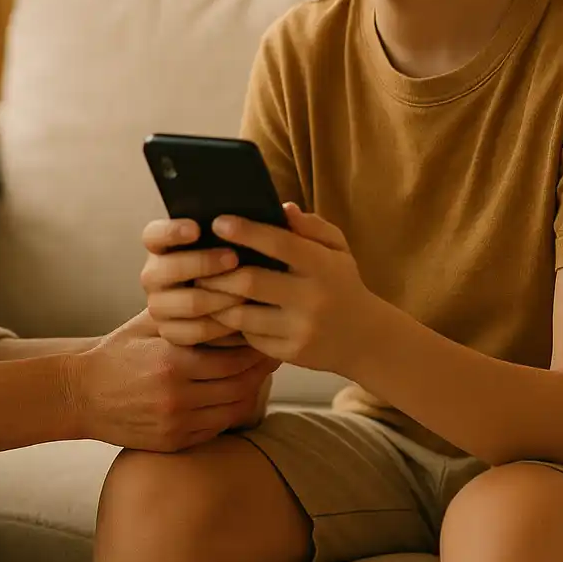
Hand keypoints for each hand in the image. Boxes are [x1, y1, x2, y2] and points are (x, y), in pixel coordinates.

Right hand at [69, 309, 277, 451]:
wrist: (81, 396)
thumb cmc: (117, 353)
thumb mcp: (146, 325)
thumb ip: (183, 311)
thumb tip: (221, 289)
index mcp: (173, 362)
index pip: (234, 358)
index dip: (257, 348)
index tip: (267, 333)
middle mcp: (178, 396)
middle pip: (241, 385)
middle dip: (262, 369)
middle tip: (274, 351)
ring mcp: (176, 423)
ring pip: (233, 410)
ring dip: (251, 391)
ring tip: (259, 373)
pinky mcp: (174, 442)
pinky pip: (216, 429)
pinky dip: (230, 411)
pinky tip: (235, 394)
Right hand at [140, 218, 246, 346]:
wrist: (218, 303)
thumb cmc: (223, 263)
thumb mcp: (217, 242)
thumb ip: (220, 231)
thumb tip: (234, 217)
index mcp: (158, 246)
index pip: (154, 235)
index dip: (172, 231)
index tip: (196, 229)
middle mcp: (153, 274)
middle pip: (170, 269)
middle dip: (204, 263)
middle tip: (234, 258)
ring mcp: (158, 304)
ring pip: (190, 302)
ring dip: (221, 297)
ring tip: (246, 292)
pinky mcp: (170, 332)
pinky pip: (196, 331)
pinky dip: (222, 325)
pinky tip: (242, 317)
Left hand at [196, 204, 388, 374]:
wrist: (365, 339)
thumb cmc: (342, 284)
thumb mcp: (337, 249)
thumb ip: (311, 227)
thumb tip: (282, 208)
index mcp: (322, 266)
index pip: (279, 243)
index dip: (245, 232)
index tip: (218, 222)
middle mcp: (311, 299)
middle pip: (250, 282)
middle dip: (217, 272)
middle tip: (197, 263)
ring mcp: (299, 330)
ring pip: (242, 315)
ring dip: (217, 300)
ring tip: (203, 287)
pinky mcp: (289, 354)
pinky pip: (250, 337)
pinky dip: (233, 323)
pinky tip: (224, 311)